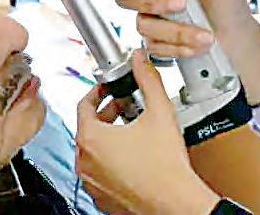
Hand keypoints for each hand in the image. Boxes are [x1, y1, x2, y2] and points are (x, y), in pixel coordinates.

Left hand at [76, 50, 219, 214]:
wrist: (176, 205)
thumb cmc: (165, 168)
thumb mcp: (159, 111)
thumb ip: (148, 79)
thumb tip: (140, 60)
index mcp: (91, 139)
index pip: (83, 105)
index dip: (97, 91)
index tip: (107, 88)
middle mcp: (85, 162)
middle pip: (87, 127)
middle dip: (106, 112)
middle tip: (123, 105)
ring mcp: (92, 182)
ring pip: (93, 150)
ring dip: (108, 135)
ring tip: (131, 128)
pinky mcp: (102, 198)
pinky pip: (100, 171)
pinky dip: (111, 158)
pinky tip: (133, 154)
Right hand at [108, 0, 253, 56]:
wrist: (239, 41)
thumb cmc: (229, 9)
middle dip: (153, 0)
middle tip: (181, 2)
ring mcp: (155, 22)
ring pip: (145, 26)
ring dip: (177, 31)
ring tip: (205, 33)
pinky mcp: (159, 44)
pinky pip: (156, 47)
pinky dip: (179, 47)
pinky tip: (197, 45)